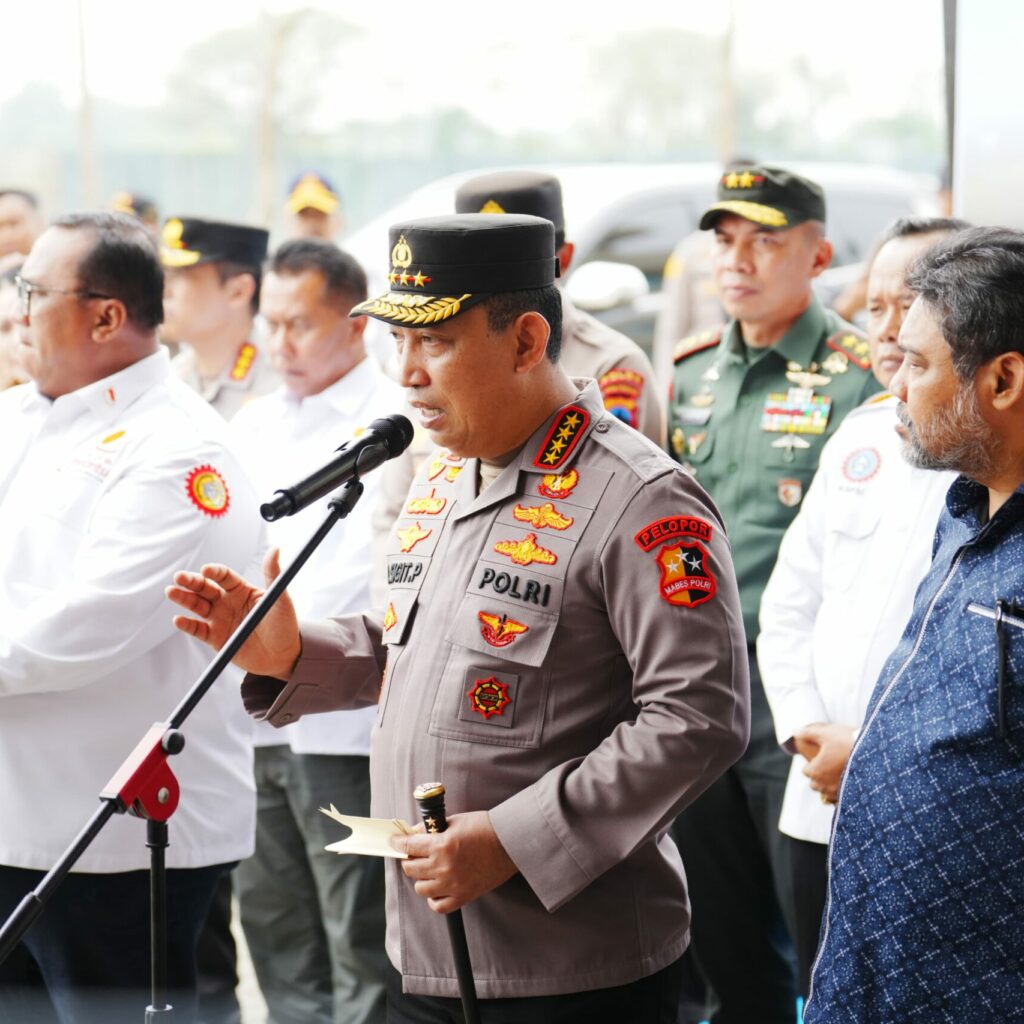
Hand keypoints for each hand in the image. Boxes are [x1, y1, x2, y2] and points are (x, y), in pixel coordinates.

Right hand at [165, 548, 301, 678]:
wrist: (283, 656)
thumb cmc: (284, 624)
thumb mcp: (280, 599)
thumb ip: (274, 574)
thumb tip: (275, 549)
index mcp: (242, 590)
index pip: (224, 576)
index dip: (214, 572)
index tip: (206, 570)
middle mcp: (228, 602)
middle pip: (205, 588)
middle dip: (191, 582)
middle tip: (179, 577)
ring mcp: (220, 619)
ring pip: (197, 606)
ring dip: (184, 599)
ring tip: (171, 591)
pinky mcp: (215, 638)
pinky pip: (198, 630)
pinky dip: (187, 625)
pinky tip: (179, 620)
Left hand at [392, 811, 517, 913]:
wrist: (509, 842)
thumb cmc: (484, 827)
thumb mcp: (454, 821)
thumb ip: (432, 830)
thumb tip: (414, 834)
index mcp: (440, 846)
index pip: (408, 846)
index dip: (397, 842)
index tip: (393, 841)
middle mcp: (443, 867)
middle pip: (410, 869)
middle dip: (409, 859)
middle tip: (414, 853)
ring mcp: (452, 884)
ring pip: (420, 888)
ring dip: (421, 878)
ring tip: (429, 869)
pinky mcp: (463, 896)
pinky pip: (438, 906)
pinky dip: (434, 898)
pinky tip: (437, 887)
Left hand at [795, 722, 856, 802]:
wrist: (876, 755)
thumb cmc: (848, 742)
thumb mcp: (826, 733)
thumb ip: (808, 733)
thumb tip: (796, 732)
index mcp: (816, 771)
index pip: (807, 770)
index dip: (813, 762)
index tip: (822, 756)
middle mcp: (825, 786)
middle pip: (815, 784)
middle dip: (820, 776)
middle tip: (830, 764)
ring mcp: (840, 794)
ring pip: (828, 793)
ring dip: (831, 784)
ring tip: (841, 773)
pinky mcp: (853, 799)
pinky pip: (842, 799)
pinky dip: (843, 793)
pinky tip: (851, 781)